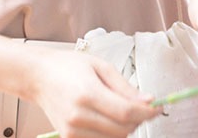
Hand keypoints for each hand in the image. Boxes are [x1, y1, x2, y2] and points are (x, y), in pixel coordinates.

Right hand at [31, 47, 159, 136]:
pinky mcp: (68, 137)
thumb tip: (147, 100)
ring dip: (126, 127)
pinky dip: (110, 132)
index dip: (147, 112)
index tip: (158, 107)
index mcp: (88, 94)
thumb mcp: (101, 67)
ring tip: (124, 110)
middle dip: (139, 120)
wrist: (38, 77)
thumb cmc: (68, 67)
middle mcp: (78, 116)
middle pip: (122, 129)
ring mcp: (72, 130)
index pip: (126, 113)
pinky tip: (110, 117)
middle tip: (143, 107)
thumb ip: (125, 87)